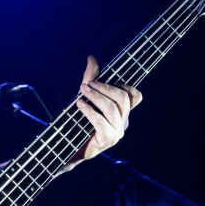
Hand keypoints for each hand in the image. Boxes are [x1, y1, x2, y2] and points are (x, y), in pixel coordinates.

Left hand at [66, 55, 142, 169]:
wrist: (69, 148)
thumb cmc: (79, 122)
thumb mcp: (86, 97)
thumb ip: (91, 79)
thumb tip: (92, 58)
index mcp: (122, 111)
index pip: (135, 96)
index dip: (124, 86)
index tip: (106, 80)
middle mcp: (123, 121)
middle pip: (123, 99)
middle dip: (105, 87)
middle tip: (87, 84)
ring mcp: (117, 132)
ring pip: (112, 109)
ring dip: (96, 97)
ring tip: (82, 91)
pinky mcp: (107, 140)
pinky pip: (101, 122)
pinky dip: (90, 111)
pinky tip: (79, 105)